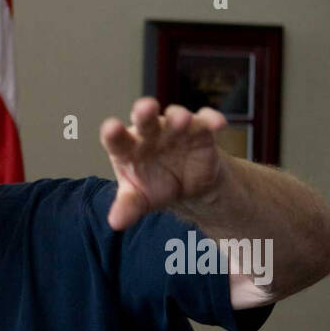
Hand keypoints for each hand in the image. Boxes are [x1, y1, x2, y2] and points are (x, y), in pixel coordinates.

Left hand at [100, 97, 229, 230]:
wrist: (185, 186)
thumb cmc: (153, 186)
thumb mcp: (139, 200)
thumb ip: (127, 207)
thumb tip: (116, 223)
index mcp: (127, 148)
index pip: (116, 139)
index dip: (113, 133)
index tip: (111, 128)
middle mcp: (149, 133)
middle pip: (145, 120)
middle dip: (145, 113)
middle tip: (146, 107)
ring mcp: (175, 129)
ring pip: (176, 117)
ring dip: (179, 116)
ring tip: (182, 120)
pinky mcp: (200, 132)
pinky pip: (206, 123)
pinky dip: (212, 121)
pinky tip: (218, 125)